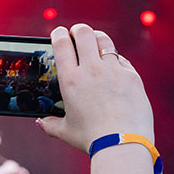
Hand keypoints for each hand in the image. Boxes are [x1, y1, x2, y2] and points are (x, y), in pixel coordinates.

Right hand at [39, 24, 153, 152]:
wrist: (122, 143)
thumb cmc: (91, 139)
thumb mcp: (66, 131)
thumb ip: (51, 124)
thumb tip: (41, 123)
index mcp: (70, 80)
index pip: (61, 44)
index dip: (59, 33)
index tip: (59, 33)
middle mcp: (91, 69)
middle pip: (83, 33)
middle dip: (78, 30)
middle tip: (77, 34)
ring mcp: (113, 70)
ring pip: (104, 41)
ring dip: (97, 38)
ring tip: (96, 42)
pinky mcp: (132, 76)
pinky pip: (122, 60)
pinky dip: (116, 61)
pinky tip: (114, 68)